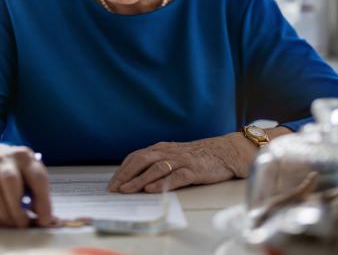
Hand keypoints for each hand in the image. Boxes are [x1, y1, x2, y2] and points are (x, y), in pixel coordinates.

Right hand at [0, 137, 54, 227]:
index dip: (43, 200)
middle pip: (10, 180)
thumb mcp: (26, 172)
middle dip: (17, 206)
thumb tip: (45, 219)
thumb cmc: (10, 169)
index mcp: (24, 156)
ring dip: (2, 211)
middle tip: (23, 224)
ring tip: (11, 224)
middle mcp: (5, 159)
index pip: (37, 177)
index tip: (44, 219)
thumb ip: (36, 192)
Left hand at [108, 128, 291, 193]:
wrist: (225, 151)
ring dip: (139, 179)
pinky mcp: (194, 170)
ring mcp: (181, 160)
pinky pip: (176, 176)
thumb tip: (134, 176)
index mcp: (161, 148)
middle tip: (115, 188)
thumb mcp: (174, 155)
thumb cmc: (197, 156)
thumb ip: (157, 162)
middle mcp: (169, 152)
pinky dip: (163, 182)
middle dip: (126, 175)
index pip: (136, 157)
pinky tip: (152, 189)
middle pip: (142, 160)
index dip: (123, 169)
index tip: (112, 183)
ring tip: (127, 190)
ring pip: (156, 168)